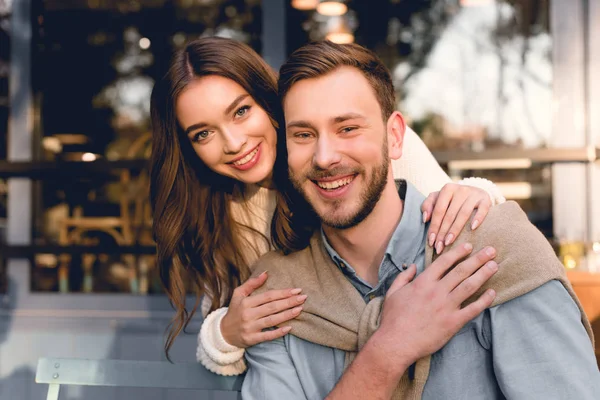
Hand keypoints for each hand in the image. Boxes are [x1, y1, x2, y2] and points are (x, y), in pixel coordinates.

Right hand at [220, 271, 306, 347]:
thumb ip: (252, 283)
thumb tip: (266, 273)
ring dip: (287, 315)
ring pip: (272, 320)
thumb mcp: (238, 294)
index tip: (296, 290)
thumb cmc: (235, 311)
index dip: (283, 292)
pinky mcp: (251, 339)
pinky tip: (289, 328)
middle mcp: (248, 314)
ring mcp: (250, 327)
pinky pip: (267, 336)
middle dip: (289, 302)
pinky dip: (278, 332)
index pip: (268, 296)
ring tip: (299, 309)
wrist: (223, 332)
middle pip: (272, 307)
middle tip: (303, 298)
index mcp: (246, 302)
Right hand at [371, 242, 496, 377]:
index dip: (458, 252)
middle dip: (477, 259)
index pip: (444, 262)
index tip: (469, 246)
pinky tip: (492, 292)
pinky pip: (473, 309)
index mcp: (423, 282)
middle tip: (491, 251)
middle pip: (461, 271)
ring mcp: (446, 307)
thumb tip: (413, 266)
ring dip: (483, 274)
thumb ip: (403, 277)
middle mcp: (437, 291)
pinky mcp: (453, 322)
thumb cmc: (393, 318)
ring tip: (494, 266)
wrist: (396, 343)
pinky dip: (484, 300)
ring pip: (469, 286)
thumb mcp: (393, 293)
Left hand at [422, 183, 491, 253]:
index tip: (431, 241)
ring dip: (455, 230)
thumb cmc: (452, 199)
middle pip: (449, 214)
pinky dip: (478, 218)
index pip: (438, 211)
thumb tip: (425, 218)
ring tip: (449, 243)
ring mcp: (474, 194)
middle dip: (443, 232)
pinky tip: (472, 229)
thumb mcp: (438, 198)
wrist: (475, 192)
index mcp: (447, 189)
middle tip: (439, 247)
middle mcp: (461, 189)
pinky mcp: (486, 199)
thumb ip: (428, 205)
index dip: (434, 227)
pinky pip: (483, 209)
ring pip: (463, 214)